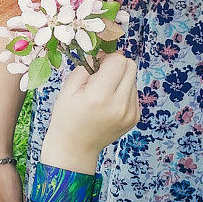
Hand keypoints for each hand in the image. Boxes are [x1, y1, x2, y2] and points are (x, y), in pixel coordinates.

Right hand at [41, 52, 138, 173]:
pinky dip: (123, 91)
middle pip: (131, 66)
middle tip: (101, 74)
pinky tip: (109, 102)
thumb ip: (87, 65)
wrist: (75, 147)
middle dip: (116, 64)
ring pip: (133, 78)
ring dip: (120, 78)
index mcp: (101, 95)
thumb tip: (104, 54)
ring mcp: (130, 113)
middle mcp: (120, 104)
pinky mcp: (135, 118)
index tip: (96, 64)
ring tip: (103, 91)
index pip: (119, 60)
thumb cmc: (67, 115)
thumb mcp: (69, 86)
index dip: (107, 57)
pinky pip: (134, 92)